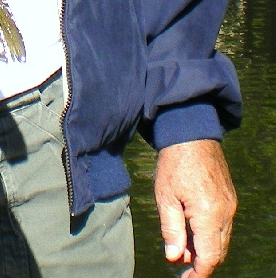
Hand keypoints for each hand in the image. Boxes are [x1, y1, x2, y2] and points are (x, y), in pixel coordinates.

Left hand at [155, 139, 235, 276]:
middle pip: (217, 251)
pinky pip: (222, 225)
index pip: (209, 257)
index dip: (198, 272)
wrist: (191, 133)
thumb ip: (171, 230)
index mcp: (209, 214)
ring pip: (221, 239)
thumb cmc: (174, 162)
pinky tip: (191, 228)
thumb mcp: (165, 196)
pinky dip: (209, 233)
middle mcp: (226, 212)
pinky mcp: (229, 197)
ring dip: (204, 247)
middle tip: (179, 261)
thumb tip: (174, 258)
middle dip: (200, 261)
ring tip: (181, 243)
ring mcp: (230, 205)